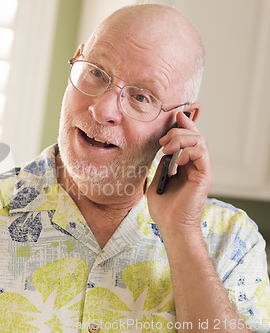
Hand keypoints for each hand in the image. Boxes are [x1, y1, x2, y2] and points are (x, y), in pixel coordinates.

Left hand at [147, 111, 212, 230]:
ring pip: (199, 141)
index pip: (188, 138)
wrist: (170, 225)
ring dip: (181, 139)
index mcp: (185, 164)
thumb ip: (161, 163)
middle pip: (194, 135)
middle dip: (177, 131)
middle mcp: (195, 164)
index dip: (183, 124)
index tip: (173, 116)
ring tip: (167, 147)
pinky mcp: (205, 175)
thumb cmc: (163, 207)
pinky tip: (176, 159)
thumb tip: (161, 148)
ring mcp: (201, 169)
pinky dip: (188, 150)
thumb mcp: (157, 178)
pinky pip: (202, 153)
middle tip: (163, 140)